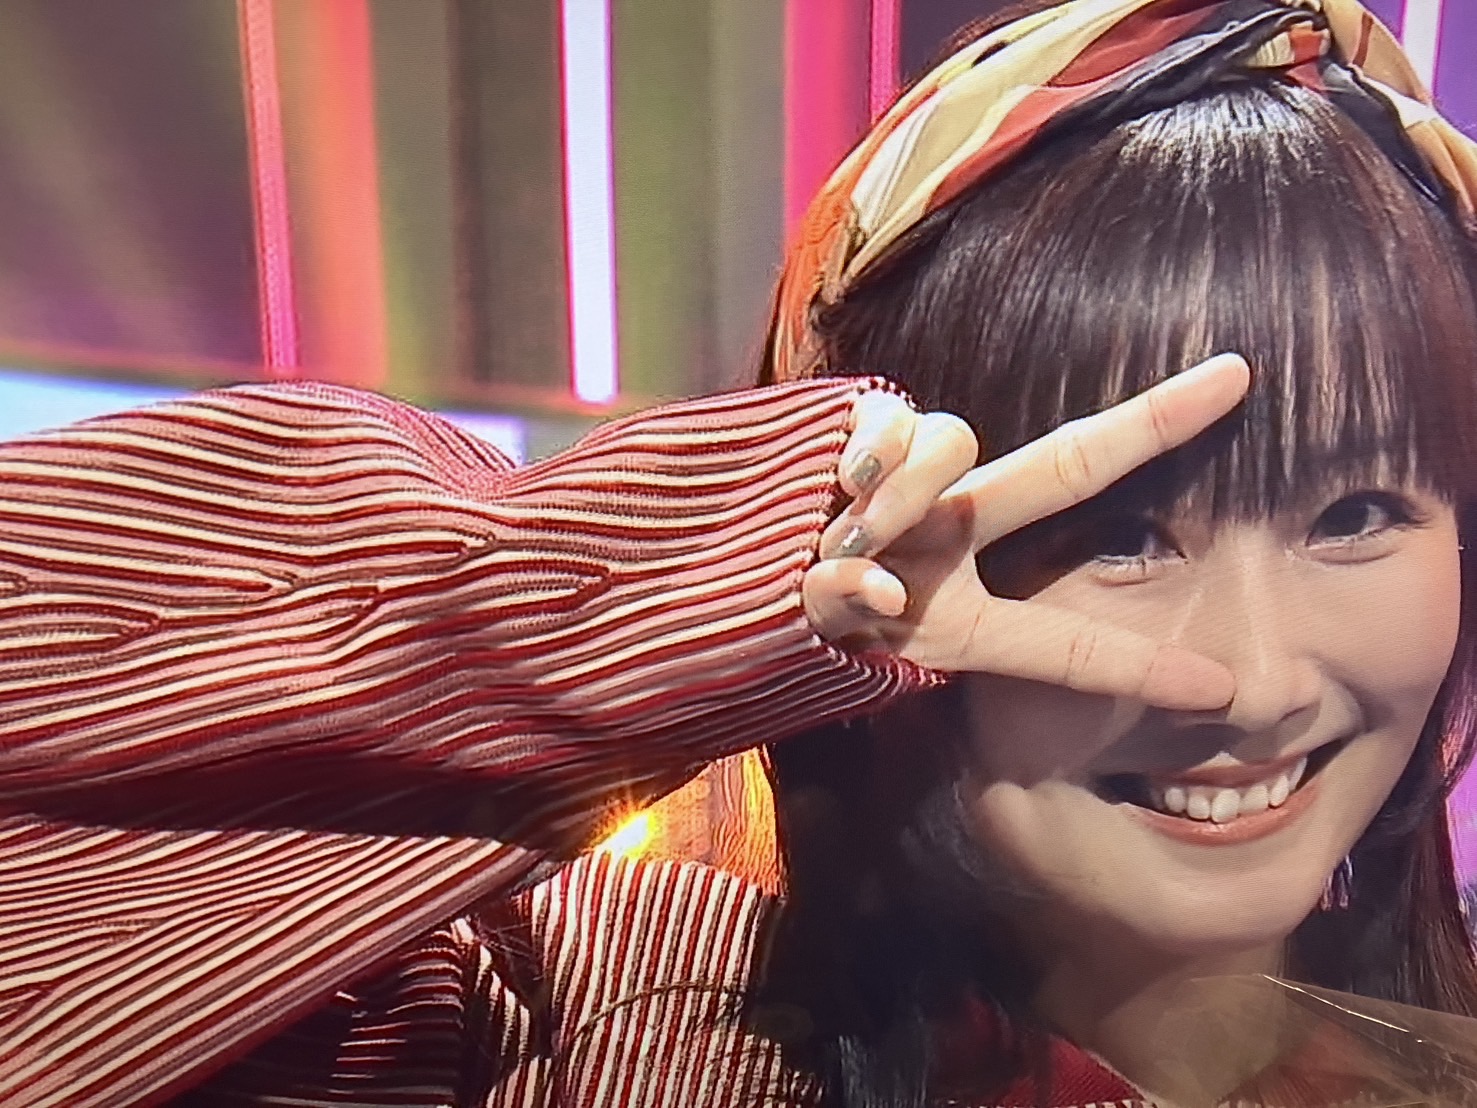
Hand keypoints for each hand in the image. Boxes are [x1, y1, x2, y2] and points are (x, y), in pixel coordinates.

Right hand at [803, 354, 1250, 711]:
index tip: (1220, 691)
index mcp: (960, 618)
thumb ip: (847, 609)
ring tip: (852, 541)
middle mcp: (949, 540)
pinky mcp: (850, 432)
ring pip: (954, 443)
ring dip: (907, 496)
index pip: (1060, 641)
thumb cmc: (775, 626)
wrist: (705, 584)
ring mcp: (909, 487)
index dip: (1134, 667)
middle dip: (1150, 424)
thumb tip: (863, 573)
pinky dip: (872, 463)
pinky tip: (840, 497)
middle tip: (1241, 376)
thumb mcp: (824, 642)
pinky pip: (888, 424)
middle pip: (1062, 468)